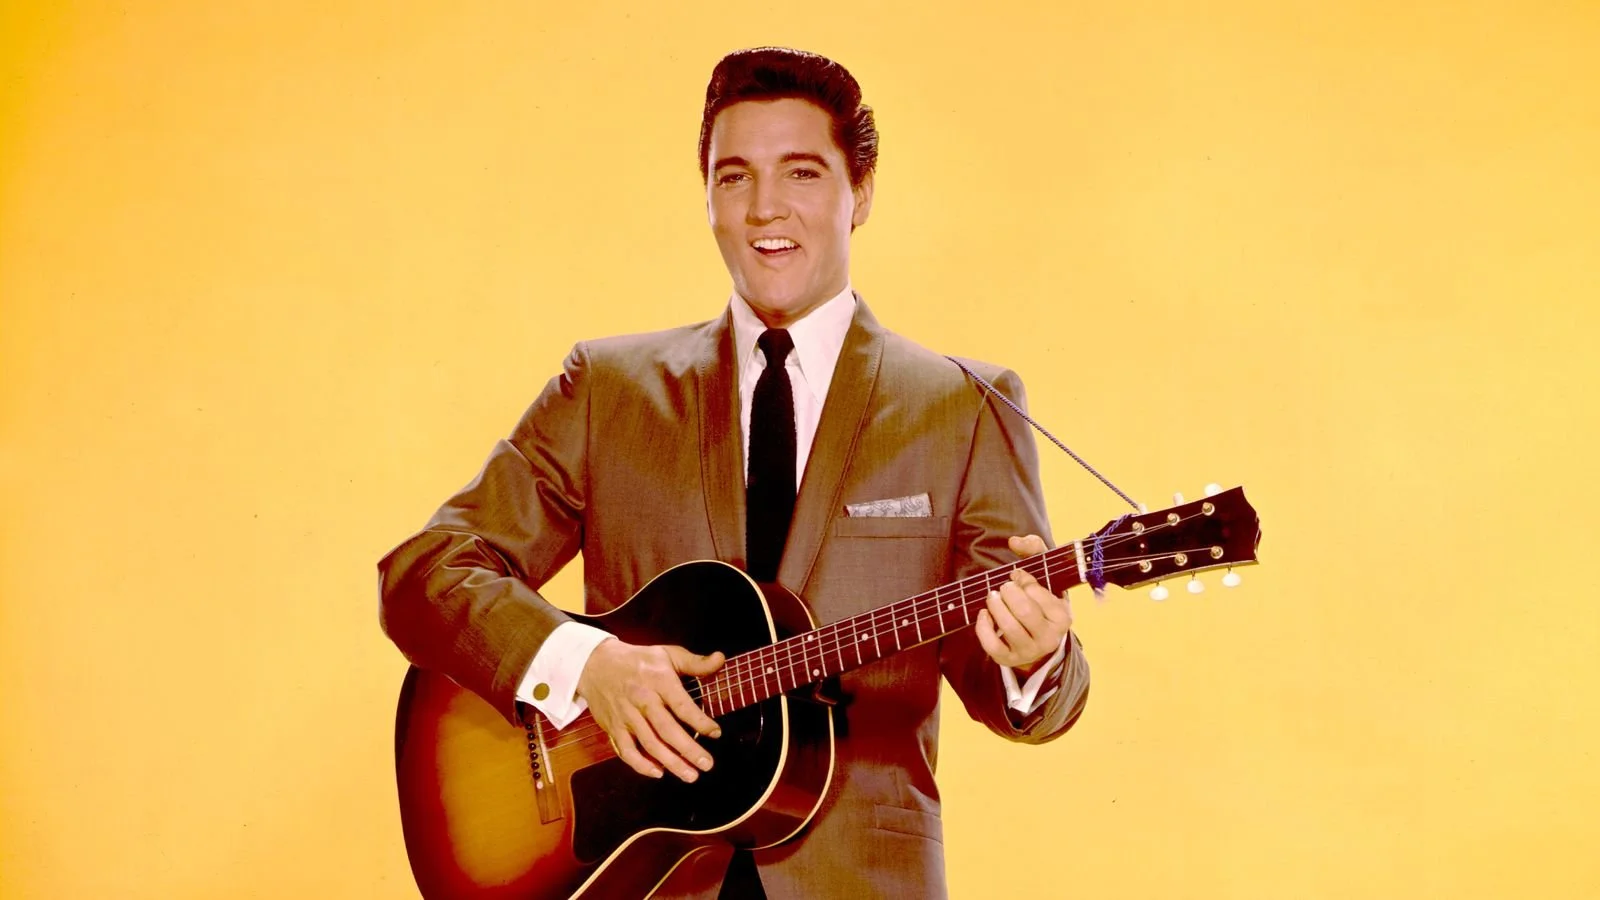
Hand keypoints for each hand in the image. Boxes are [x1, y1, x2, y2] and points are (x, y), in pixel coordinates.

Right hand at [576, 639, 724, 781]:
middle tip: (707, 765)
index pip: (681, 705)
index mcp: (658, 680)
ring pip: (649, 744)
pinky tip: (658, 773)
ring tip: (690, 775)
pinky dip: (641, 765)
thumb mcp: (667, 653)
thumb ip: (695, 662)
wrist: (596, 664)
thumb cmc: (638, 660)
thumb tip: (720, 659)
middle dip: (688, 750)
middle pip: (666, 730)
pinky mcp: (613, 728)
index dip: (700, 721)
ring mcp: (626, 716)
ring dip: (671, 763)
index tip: (716, 733)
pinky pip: (626, 751)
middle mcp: (642, 700)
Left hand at [974, 534, 1073, 675]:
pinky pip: (992, 645)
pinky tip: (984, 614)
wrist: (1039, 641)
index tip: (1017, 575)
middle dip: (1008, 592)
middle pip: (1024, 611)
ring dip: (994, 606)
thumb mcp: (1047, 577)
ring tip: (992, 596)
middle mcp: (1049, 637)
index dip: (1023, 579)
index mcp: (1063, 617)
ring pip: (1008, 627)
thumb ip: (1035, 551)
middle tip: (1004, 586)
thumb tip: (1015, 540)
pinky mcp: (1009, 659)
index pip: (1039, 593)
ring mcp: (1029, 651)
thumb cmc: (1042, 602)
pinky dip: (983, 626)